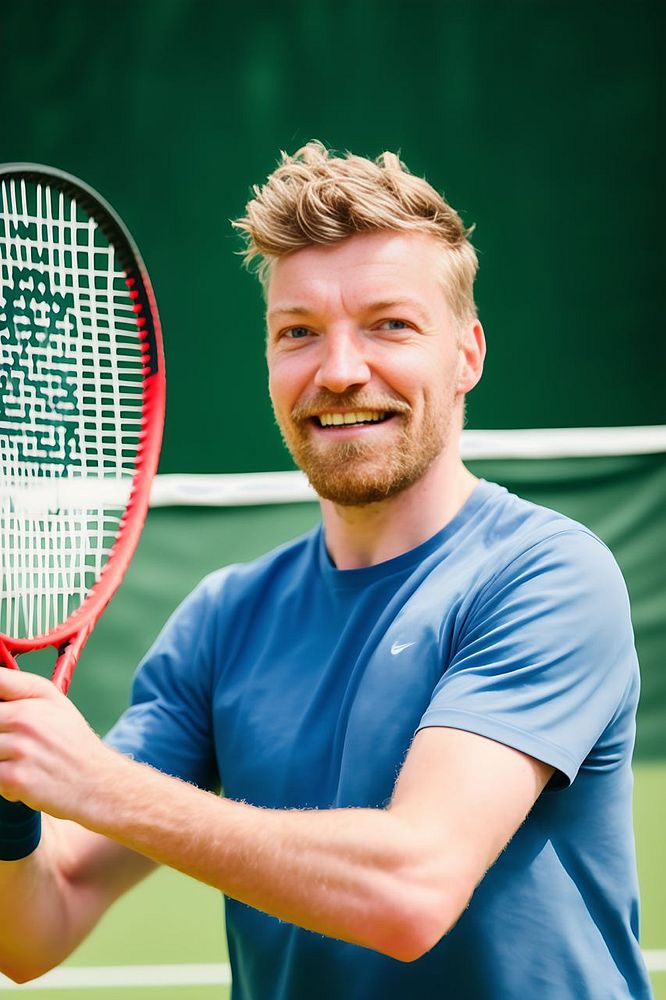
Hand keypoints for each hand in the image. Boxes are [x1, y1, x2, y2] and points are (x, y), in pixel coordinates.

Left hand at [0, 669, 110, 822]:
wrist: (96, 782)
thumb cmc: (73, 742)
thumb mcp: (55, 702)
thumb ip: (19, 687)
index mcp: (33, 697)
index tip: (3, 714)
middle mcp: (25, 719)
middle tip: (13, 743)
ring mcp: (20, 748)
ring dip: (0, 758)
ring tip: (20, 761)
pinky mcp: (14, 778)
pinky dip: (3, 781)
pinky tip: (22, 778)